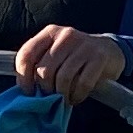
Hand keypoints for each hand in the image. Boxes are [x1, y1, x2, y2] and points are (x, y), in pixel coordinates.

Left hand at [13, 25, 127, 104]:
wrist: (109, 51)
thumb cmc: (75, 57)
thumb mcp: (56, 53)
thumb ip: (40, 64)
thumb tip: (26, 90)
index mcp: (50, 33)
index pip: (27, 54)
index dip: (23, 77)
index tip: (28, 92)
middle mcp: (65, 35)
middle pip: (45, 70)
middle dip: (46, 90)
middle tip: (50, 99)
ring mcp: (83, 45)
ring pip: (63, 78)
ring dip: (62, 95)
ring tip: (64, 100)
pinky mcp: (99, 57)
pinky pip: (83, 83)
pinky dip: (77, 95)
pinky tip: (76, 97)